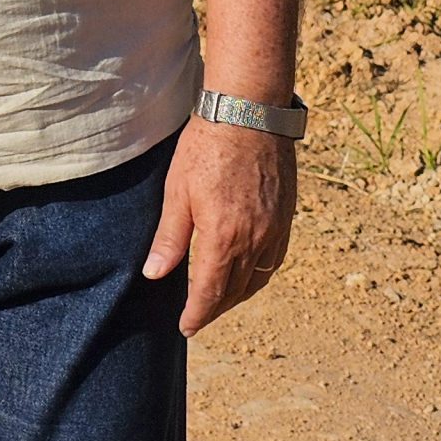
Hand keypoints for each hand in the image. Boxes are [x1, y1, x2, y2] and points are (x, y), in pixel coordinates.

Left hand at [141, 117, 295, 334]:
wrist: (249, 114)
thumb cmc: (207, 148)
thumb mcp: (177, 191)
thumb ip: (170, 238)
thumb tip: (155, 274)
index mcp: (224, 238)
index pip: (210, 292)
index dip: (198, 314)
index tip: (186, 327)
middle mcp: (255, 241)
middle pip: (235, 291)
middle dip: (215, 308)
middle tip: (198, 317)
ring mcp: (275, 230)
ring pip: (258, 279)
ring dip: (238, 295)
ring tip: (219, 300)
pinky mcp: (286, 217)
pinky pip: (274, 260)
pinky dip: (259, 275)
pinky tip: (248, 272)